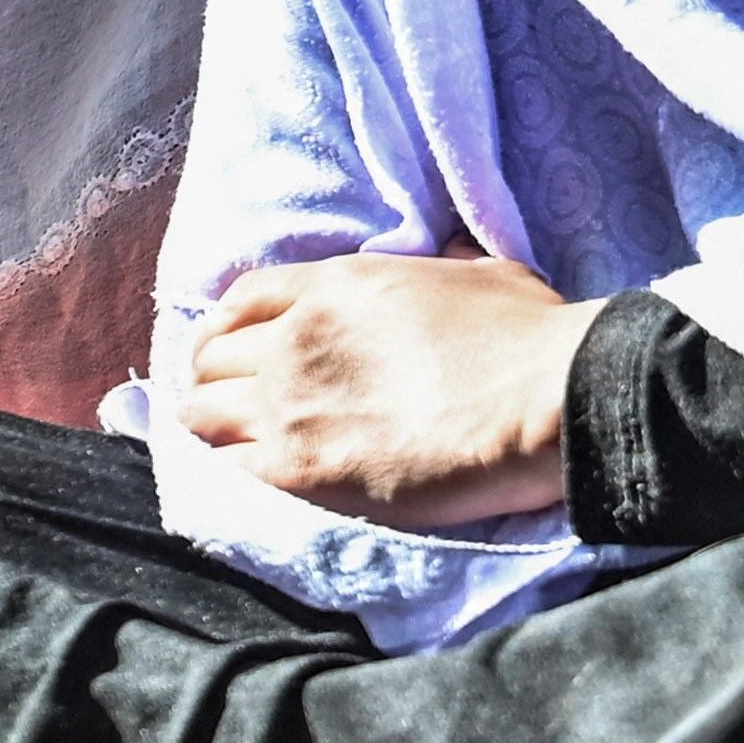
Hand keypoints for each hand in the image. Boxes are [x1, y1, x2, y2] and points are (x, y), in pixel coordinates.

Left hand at [182, 250, 590, 529]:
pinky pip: (222, 475)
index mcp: (338, 285)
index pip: (242, 298)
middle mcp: (296, 339)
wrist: (543, 400)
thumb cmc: (528, 336)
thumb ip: (444, 264)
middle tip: (236, 406)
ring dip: (213, 431)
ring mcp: (287, 405)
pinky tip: (246, 487)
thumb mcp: (483, 272)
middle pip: (211, 360)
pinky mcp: (296, 471)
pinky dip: (225, 479)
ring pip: (200, 417)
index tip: (230, 348)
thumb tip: (445, 255)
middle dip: (216, 381)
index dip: (225, 325)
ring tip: (236, 449)